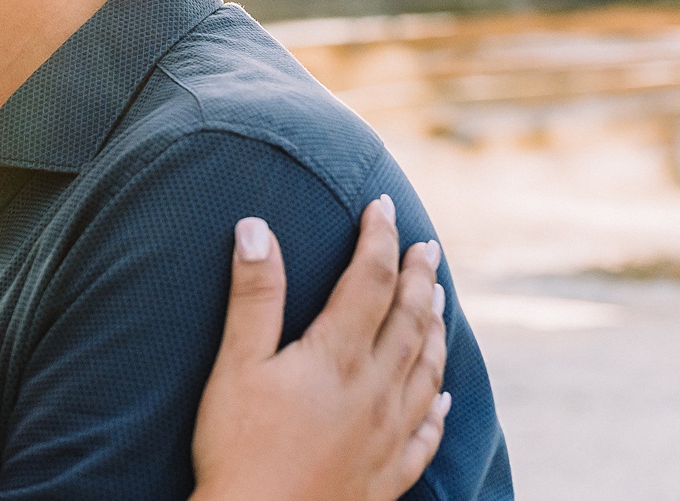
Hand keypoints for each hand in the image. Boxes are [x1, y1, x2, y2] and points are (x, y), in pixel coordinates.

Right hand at [191, 197, 449, 500]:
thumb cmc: (239, 448)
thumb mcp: (236, 364)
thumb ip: (254, 296)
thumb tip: (256, 227)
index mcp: (338, 357)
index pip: (369, 280)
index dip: (378, 237)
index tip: (382, 205)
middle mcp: (375, 390)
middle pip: (408, 319)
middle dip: (417, 275)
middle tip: (426, 245)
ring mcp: (388, 435)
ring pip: (426, 370)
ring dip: (434, 328)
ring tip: (440, 300)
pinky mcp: (388, 474)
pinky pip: (427, 433)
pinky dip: (439, 406)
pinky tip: (444, 396)